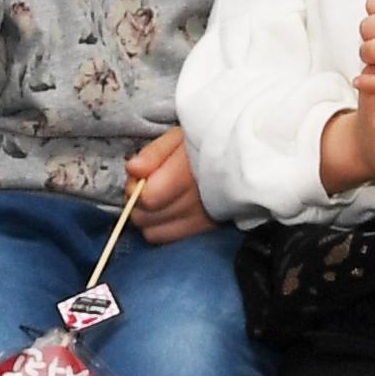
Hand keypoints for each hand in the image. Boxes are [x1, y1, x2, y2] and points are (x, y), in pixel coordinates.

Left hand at [126, 126, 214, 242]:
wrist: (241, 157)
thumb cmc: (205, 143)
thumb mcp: (178, 136)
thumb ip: (154, 153)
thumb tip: (133, 169)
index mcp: (188, 174)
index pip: (148, 198)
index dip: (135, 187)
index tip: (138, 175)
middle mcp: (196, 202)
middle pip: (146, 218)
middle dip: (137, 203)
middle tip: (146, 185)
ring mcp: (202, 220)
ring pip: (152, 232)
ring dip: (147, 217)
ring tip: (157, 198)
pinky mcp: (205, 230)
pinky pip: (167, 238)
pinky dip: (160, 227)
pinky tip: (167, 210)